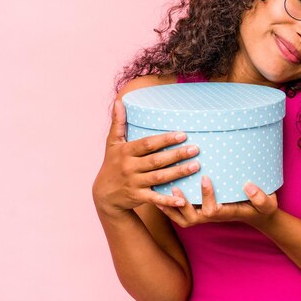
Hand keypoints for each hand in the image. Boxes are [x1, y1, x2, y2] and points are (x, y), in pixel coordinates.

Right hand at [92, 99, 201, 216]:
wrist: (104, 194)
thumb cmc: (112, 164)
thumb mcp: (112, 143)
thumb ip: (118, 123)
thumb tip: (119, 101)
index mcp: (126, 152)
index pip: (147, 144)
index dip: (165, 140)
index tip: (183, 134)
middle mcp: (130, 167)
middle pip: (156, 160)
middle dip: (177, 154)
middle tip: (196, 149)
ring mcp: (134, 183)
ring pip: (159, 177)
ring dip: (179, 172)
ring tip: (196, 166)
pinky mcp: (138, 197)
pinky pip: (155, 198)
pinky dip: (168, 199)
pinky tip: (183, 199)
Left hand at [156, 175, 278, 227]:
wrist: (258, 216)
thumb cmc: (262, 208)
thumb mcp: (267, 203)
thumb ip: (260, 197)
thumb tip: (248, 186)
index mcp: (228, 213)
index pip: (213, 209)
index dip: (207, 195)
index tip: (205, 178)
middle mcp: (214, 217)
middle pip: (193, 218)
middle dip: (182, 205)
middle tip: (174, 188)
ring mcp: (206, 216)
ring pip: (184, 219)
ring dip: (172, 208)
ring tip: (161, 192)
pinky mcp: (202, 212)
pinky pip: (182, 214)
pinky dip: (170, 207)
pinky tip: (161, 194)